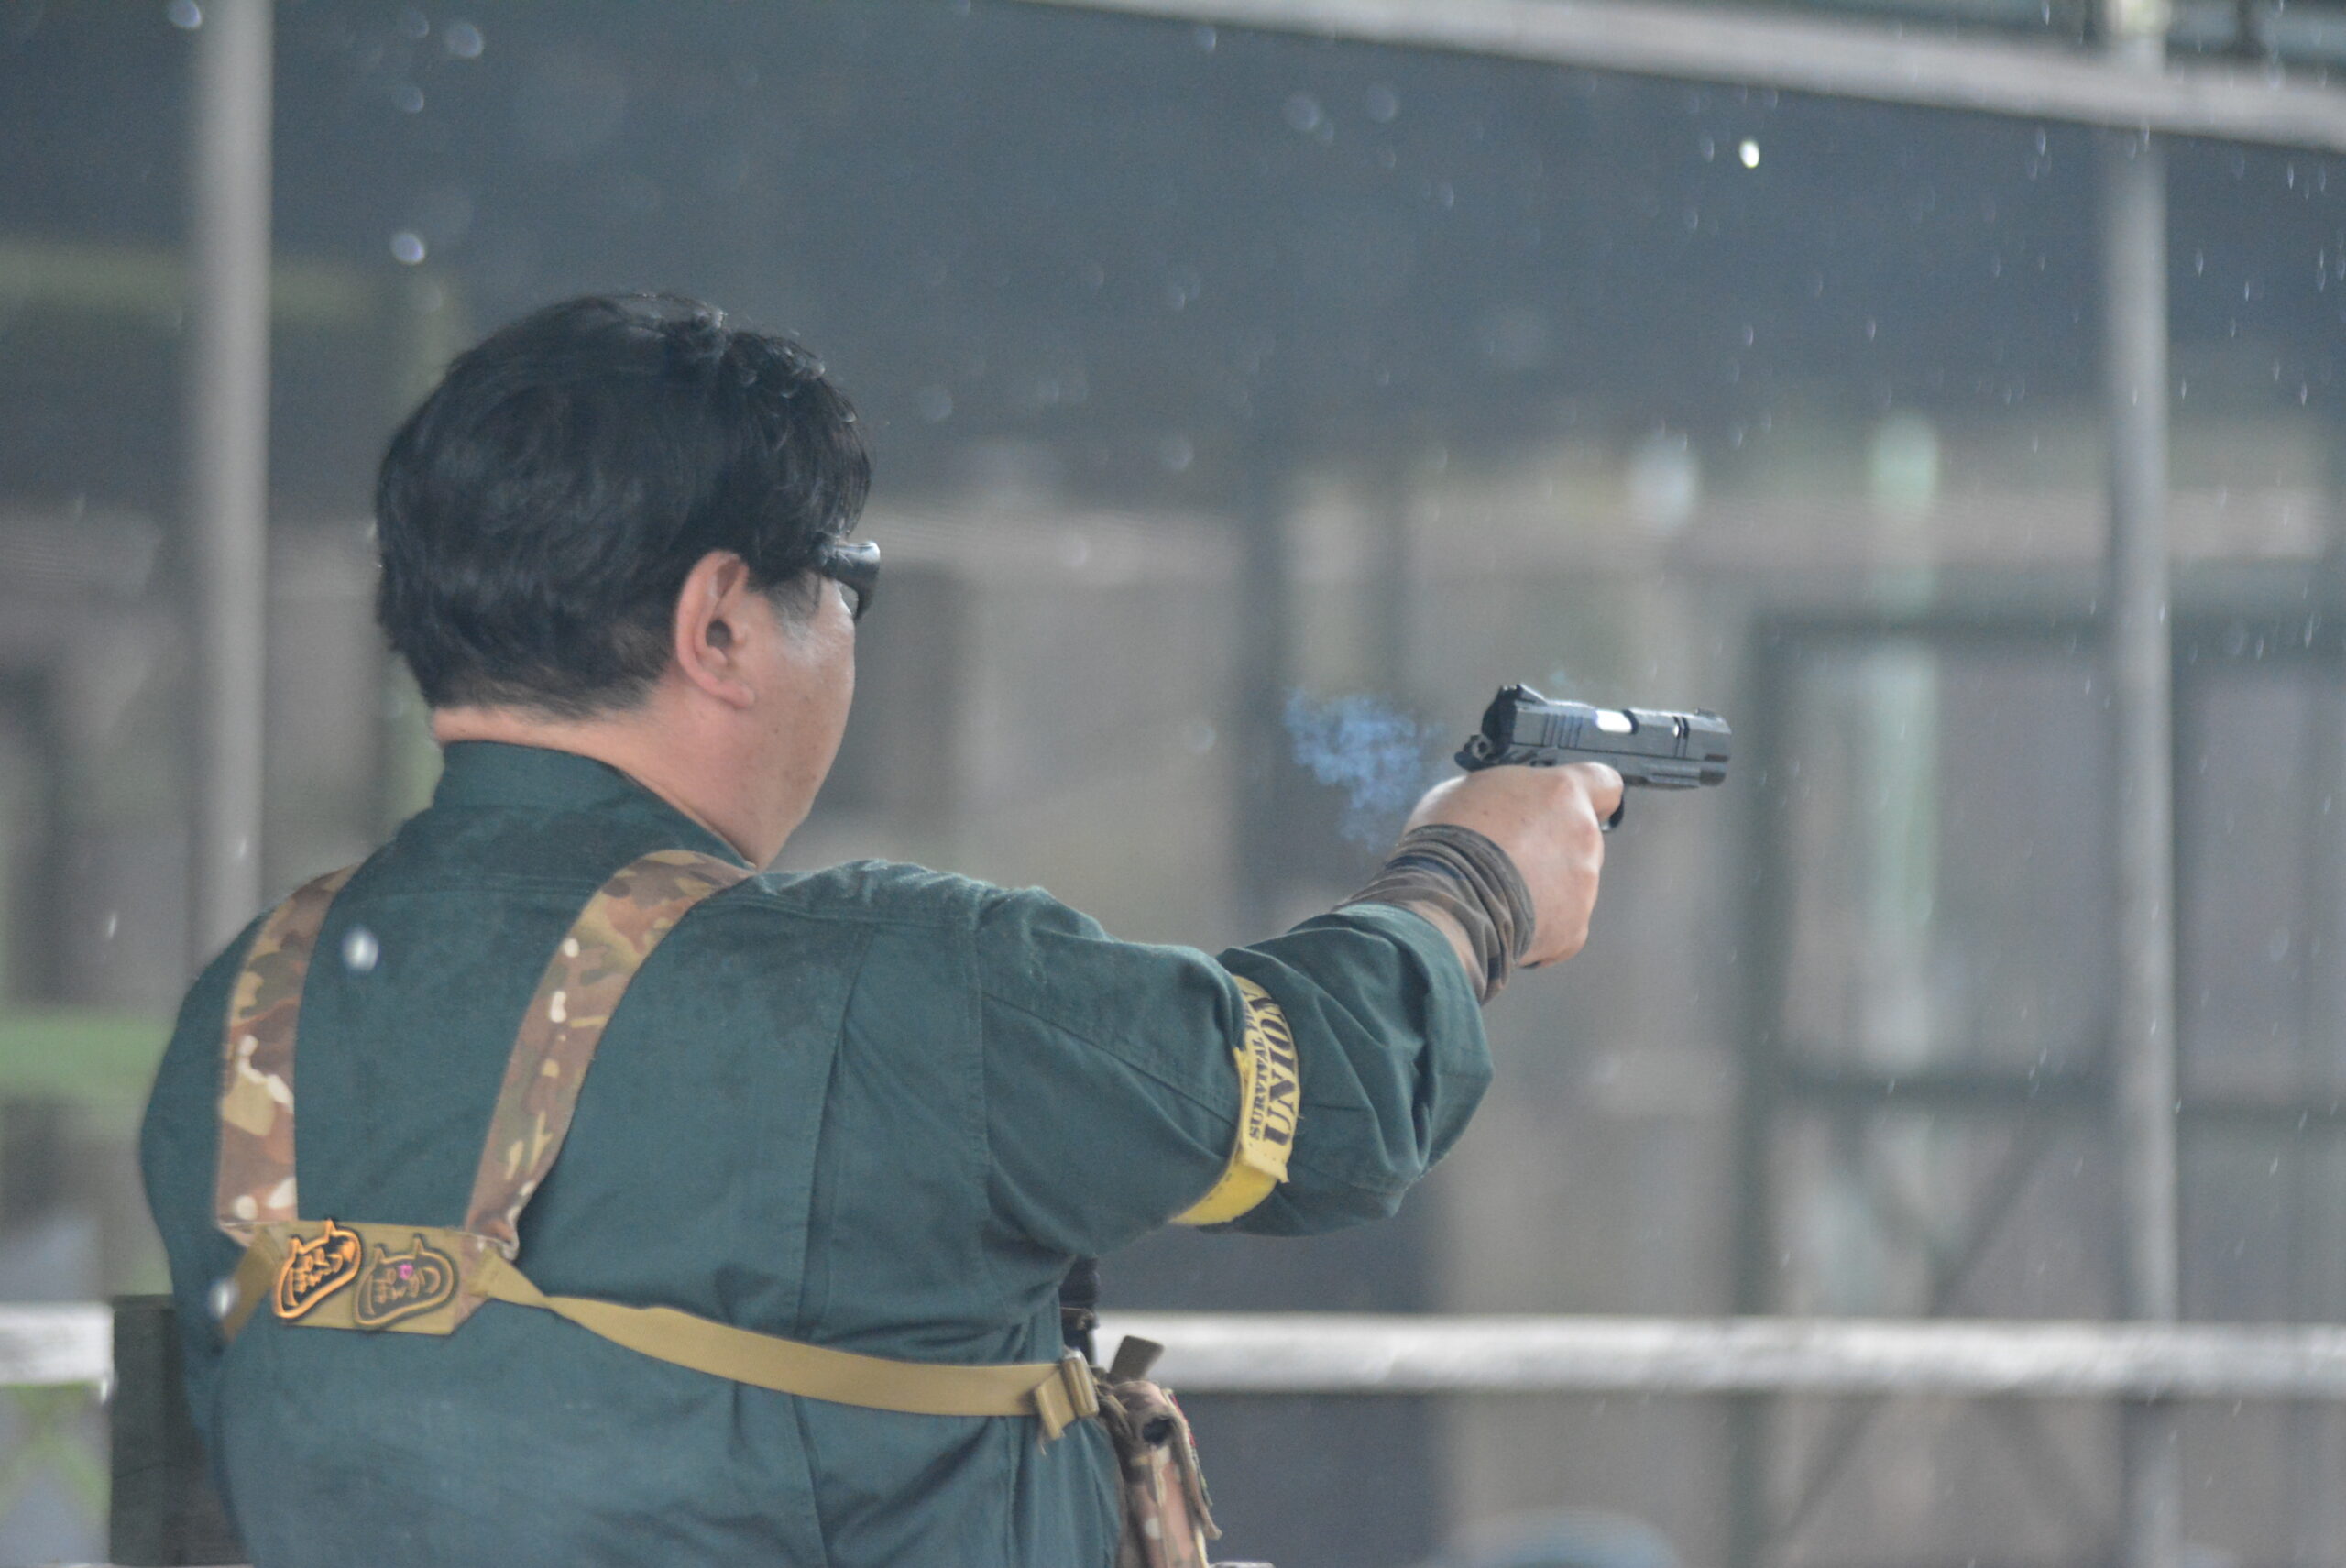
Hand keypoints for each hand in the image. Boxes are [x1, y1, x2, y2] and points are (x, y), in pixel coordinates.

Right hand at [1405, 763, 1621, 966]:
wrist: (1444, 904)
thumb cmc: (1449, 842)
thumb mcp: (1464, 791)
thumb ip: (1502, 797)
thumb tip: (1501, 810)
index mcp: (1561, 794)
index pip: (1605, 784)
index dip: (1590, 796)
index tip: (1573, 807)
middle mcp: (1583, 838)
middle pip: (1581, 841)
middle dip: (1552, 849)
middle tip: (1510, 859)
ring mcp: (1584, 889)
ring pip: (1571, 886)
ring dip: (1544, 889)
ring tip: (1499, 897)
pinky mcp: (1573, 932)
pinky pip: (1561, 927)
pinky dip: (1538, 928)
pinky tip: (1504, 925)